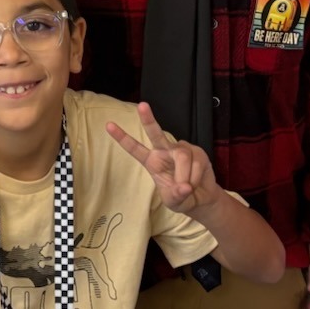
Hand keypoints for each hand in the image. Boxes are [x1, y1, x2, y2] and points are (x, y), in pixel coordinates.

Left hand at [105, 102, 222, 214]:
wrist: (201, 198)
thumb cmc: (181, 198)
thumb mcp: (173, 202)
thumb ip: (175, 195)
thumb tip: (185, 186)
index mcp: (151, 161)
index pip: (134, 148)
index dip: (122, 137)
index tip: (108, 125)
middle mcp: (164, 151)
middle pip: (155, 133)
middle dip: (148, 119)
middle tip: (141, 105)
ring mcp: (181, 149)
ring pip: (182, 157)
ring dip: (185, 176)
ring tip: (188, 187)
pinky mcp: (197, 151)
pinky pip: (196, 162)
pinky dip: (196, 177)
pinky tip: (196, 181)